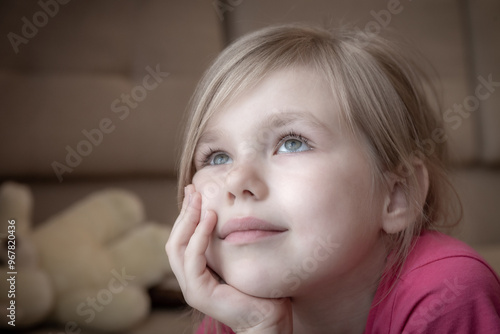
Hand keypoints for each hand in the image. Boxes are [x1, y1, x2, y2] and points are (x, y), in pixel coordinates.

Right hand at [166, 185, 292, 333]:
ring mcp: (192, 287)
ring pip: (177, 247)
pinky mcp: (199, 293)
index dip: (187, 214)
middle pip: (175, 239)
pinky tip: (210, 219)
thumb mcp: (241, 256)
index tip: (195, 191)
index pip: (183, 238)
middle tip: (193, 189)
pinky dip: (199, 237)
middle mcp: (190, 278)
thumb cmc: (261, 288)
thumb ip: (230, 241)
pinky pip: (193, 259)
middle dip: (184, 212)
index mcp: (197, 270)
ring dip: (188, 220)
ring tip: (199, 199)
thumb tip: (232, 214)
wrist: (270, 319)